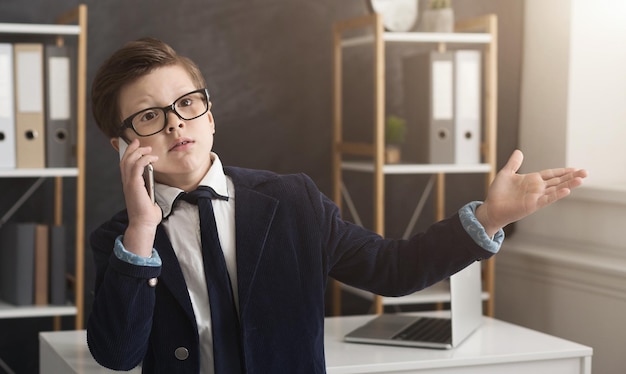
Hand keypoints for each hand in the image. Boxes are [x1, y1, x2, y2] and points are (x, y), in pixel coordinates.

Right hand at [118, 138, 161, 256]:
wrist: (143, 224)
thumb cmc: (147, 215)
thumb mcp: (149, 199)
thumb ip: (149, 191)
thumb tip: (154, 187)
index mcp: (129, 185)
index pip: (125, 166)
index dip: (129, 154)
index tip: (135, 146)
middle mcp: (126, 183)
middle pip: (125, 160)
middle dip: (132, 149)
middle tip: (140, 142)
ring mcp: (129, 183)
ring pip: (129, 161)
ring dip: (139, 152)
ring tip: (149, 149)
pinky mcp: (134, 184)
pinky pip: (137, 166)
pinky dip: (144, 159)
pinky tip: (152, 159)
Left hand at [476, 149, 586, 236]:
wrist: (491, 208)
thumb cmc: (497, 193)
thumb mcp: (506, 173)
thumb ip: (514, 163)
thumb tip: (519, 152)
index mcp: (532, 180)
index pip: (551, 174)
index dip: (563, 171)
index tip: (575, 168)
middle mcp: (537, 188)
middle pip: (558, 181)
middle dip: (571, 176)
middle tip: (585, 172)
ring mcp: (536, 197)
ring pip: (556, 189)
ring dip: (569, 184)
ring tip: (581, 179)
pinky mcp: (533, 205)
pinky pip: (547, 199)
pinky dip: (556, 195)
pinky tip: (567, 191)